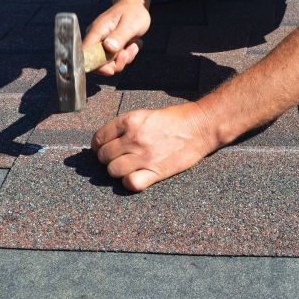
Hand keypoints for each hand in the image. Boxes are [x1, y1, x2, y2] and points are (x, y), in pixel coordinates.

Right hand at [83, 0, 149, 75]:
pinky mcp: (109, 47)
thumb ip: (119, 36)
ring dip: (123, 59)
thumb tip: (108, 47)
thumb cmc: (133, 12)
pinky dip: (126, 56)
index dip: (96, 65)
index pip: (85, 54)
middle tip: (127, 53)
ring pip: (109, 63)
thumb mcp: (130, 24)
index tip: (111, 68)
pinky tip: (132, 45)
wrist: (136, 6)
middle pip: (97, 63)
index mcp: (96, 31)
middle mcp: (96, 39)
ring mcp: (102, 43)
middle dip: (115, 63)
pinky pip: (115, 59)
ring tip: (133, 45)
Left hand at [91, 102, 218, 191]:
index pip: (99, 138)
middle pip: (104, 156)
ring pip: (113, 170)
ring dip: (117, 171)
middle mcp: (134, 138)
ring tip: (125, 167)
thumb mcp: (145, 114)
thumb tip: (108, 140)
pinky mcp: (156, 171)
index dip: (98, 146)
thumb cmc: (175, 119)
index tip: (101, 149)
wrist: (200, 127)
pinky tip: (134, 177)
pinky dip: (129, 182)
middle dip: (107, 159)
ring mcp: (144, 156)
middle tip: (116, 158)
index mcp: (130, 121)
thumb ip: (126, 127)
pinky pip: (131, 183)